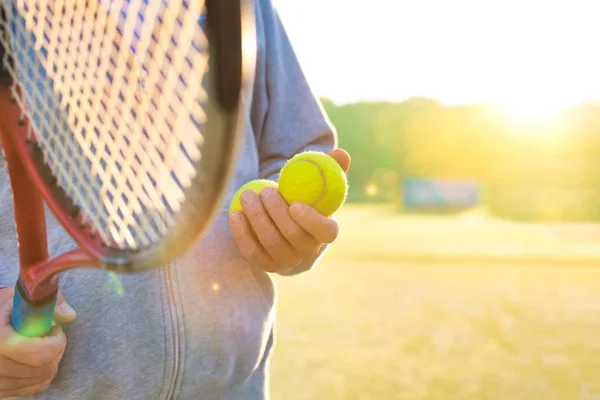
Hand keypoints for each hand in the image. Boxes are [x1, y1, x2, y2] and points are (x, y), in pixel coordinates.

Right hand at [0, 287, 75, 396]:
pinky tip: (35, 359)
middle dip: (56, 350)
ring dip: (50, 361)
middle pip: (44, 368)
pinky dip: (41, 373)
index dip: (56, 341)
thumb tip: (69, 316)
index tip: (54, 327)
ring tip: (42, 345)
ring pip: (41, 379)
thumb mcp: (20, 297)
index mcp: (0, 343)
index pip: (40, 354)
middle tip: (51, 336)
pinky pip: (32, 388)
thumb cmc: (4, 309)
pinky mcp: (1, 391)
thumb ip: (46, 302)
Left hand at [230, 148, 350, 271]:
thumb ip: (331, 167)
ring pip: (271, 242)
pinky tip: (235, 214)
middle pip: (293, 235)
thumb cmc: (306, 198)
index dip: (311, 221)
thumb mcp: (320, 183)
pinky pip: (253, 252)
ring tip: (247, 195)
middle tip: (264, 191)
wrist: (288, 224)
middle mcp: (309, 251)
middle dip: (276, 212)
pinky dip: (242, 234)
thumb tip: (340, 154)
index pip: (326, 232)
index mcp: (326, 233)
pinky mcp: (267, 265)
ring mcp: (287, 260)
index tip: (294, 204)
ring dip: (257, 218)